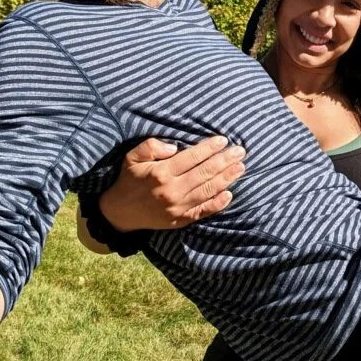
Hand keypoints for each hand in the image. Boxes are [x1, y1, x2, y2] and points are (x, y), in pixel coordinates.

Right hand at [99, 136, 245, 230]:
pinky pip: (203, 211)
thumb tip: (174, 148)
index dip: (209, 148)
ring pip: (208, 190)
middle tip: (240, 151)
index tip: (223, 140)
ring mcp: (178, 208)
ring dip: (227, 178)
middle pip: (204, 173)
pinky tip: (229, 194)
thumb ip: (151, 147)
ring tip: (241, 167)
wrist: (120, 212)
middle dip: (225, 161)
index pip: (192, 157)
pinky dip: (217, 204)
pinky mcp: (180, 220)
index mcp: (161, 173)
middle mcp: (171, 191)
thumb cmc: (129, 179)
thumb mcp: (132, 157)